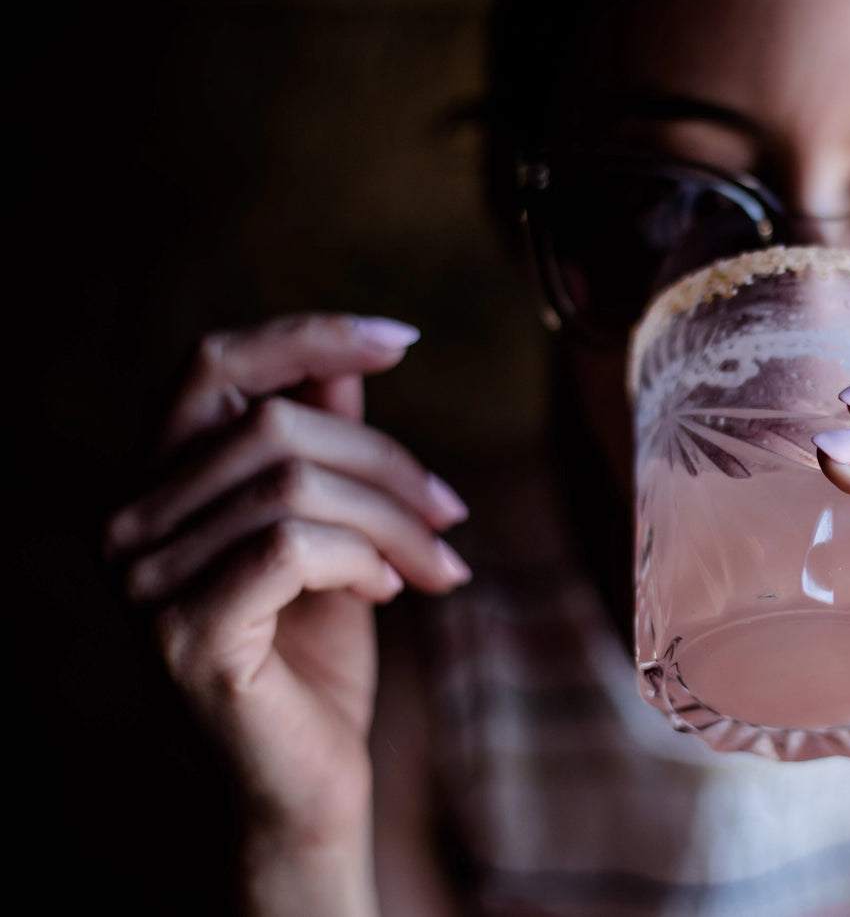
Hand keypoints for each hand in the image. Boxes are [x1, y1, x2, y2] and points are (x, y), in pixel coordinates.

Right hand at [103, 314, 470, 885]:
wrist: (306, 782)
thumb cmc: (318, 653)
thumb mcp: (335, 530)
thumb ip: (326, 447)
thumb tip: (350, 360)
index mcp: (157, 482)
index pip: (213, 364)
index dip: (307, 336)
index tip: (400, 338)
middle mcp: (128, 520)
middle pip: (274, 423)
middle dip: (387, 461)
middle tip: (452, 512)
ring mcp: (143, 580)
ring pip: (291, 485)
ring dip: (393, 520)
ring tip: (439, 563)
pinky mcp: (183, 634)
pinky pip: (289, 548)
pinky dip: (362, 560)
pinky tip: (393, 593)